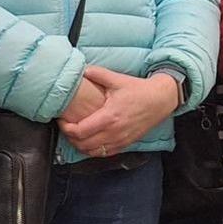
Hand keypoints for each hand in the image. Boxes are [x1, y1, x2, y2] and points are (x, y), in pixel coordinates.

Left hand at [59, 66, 181, 157]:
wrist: (160, 100)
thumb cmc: (138, 90)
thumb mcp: (117, 79)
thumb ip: (98, 74)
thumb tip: (81, 70)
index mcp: (109, 116)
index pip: (80, 131)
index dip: (66, 128)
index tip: (62, 120)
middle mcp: (114, 132)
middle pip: (83, 145)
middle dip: (70, 138)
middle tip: (66, 127)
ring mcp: (120, 140)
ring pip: (92, 152)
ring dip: (80, 146)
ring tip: (75, 135)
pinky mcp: (125, 144)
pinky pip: (104, 154)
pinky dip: (93, 150)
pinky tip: (89, 141)